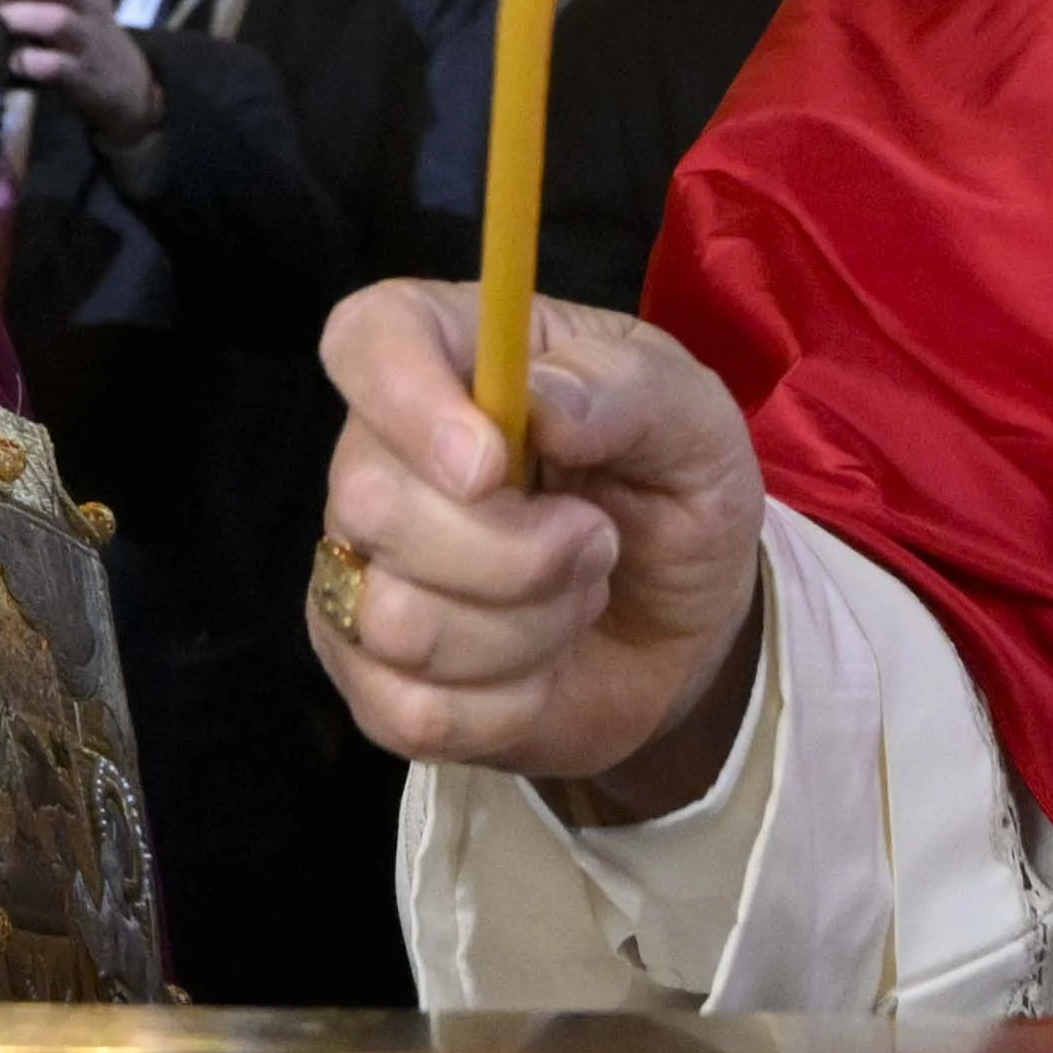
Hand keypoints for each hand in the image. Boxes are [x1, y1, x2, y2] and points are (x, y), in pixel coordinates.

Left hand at [0, 0, 156, 139]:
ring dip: (22, 15)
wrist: (123, 80)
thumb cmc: (82, 27)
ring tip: (5, 18)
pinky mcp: (83, 76)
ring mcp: (90, 42)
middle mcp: (94, 6)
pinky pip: (55, 66)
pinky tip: (16, 60)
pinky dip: (28, 60)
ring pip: (58, 20)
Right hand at [306, 282, 766, 816]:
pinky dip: (506, 706)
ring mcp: (358, 572)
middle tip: (597, 540)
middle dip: (515, 551)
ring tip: (576, 598)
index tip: (490, 463)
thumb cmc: (674, 488)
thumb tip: (544, 403)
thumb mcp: (694, 421)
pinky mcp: (369, 678)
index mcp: (447, 354)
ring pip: (397, 620)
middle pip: (372, 502)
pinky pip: (410, 711)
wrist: (685, 626)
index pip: (366, 341)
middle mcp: (377, 457)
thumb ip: (629, 390)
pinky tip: (540, 670)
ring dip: (526, 630)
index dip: (407, 399)